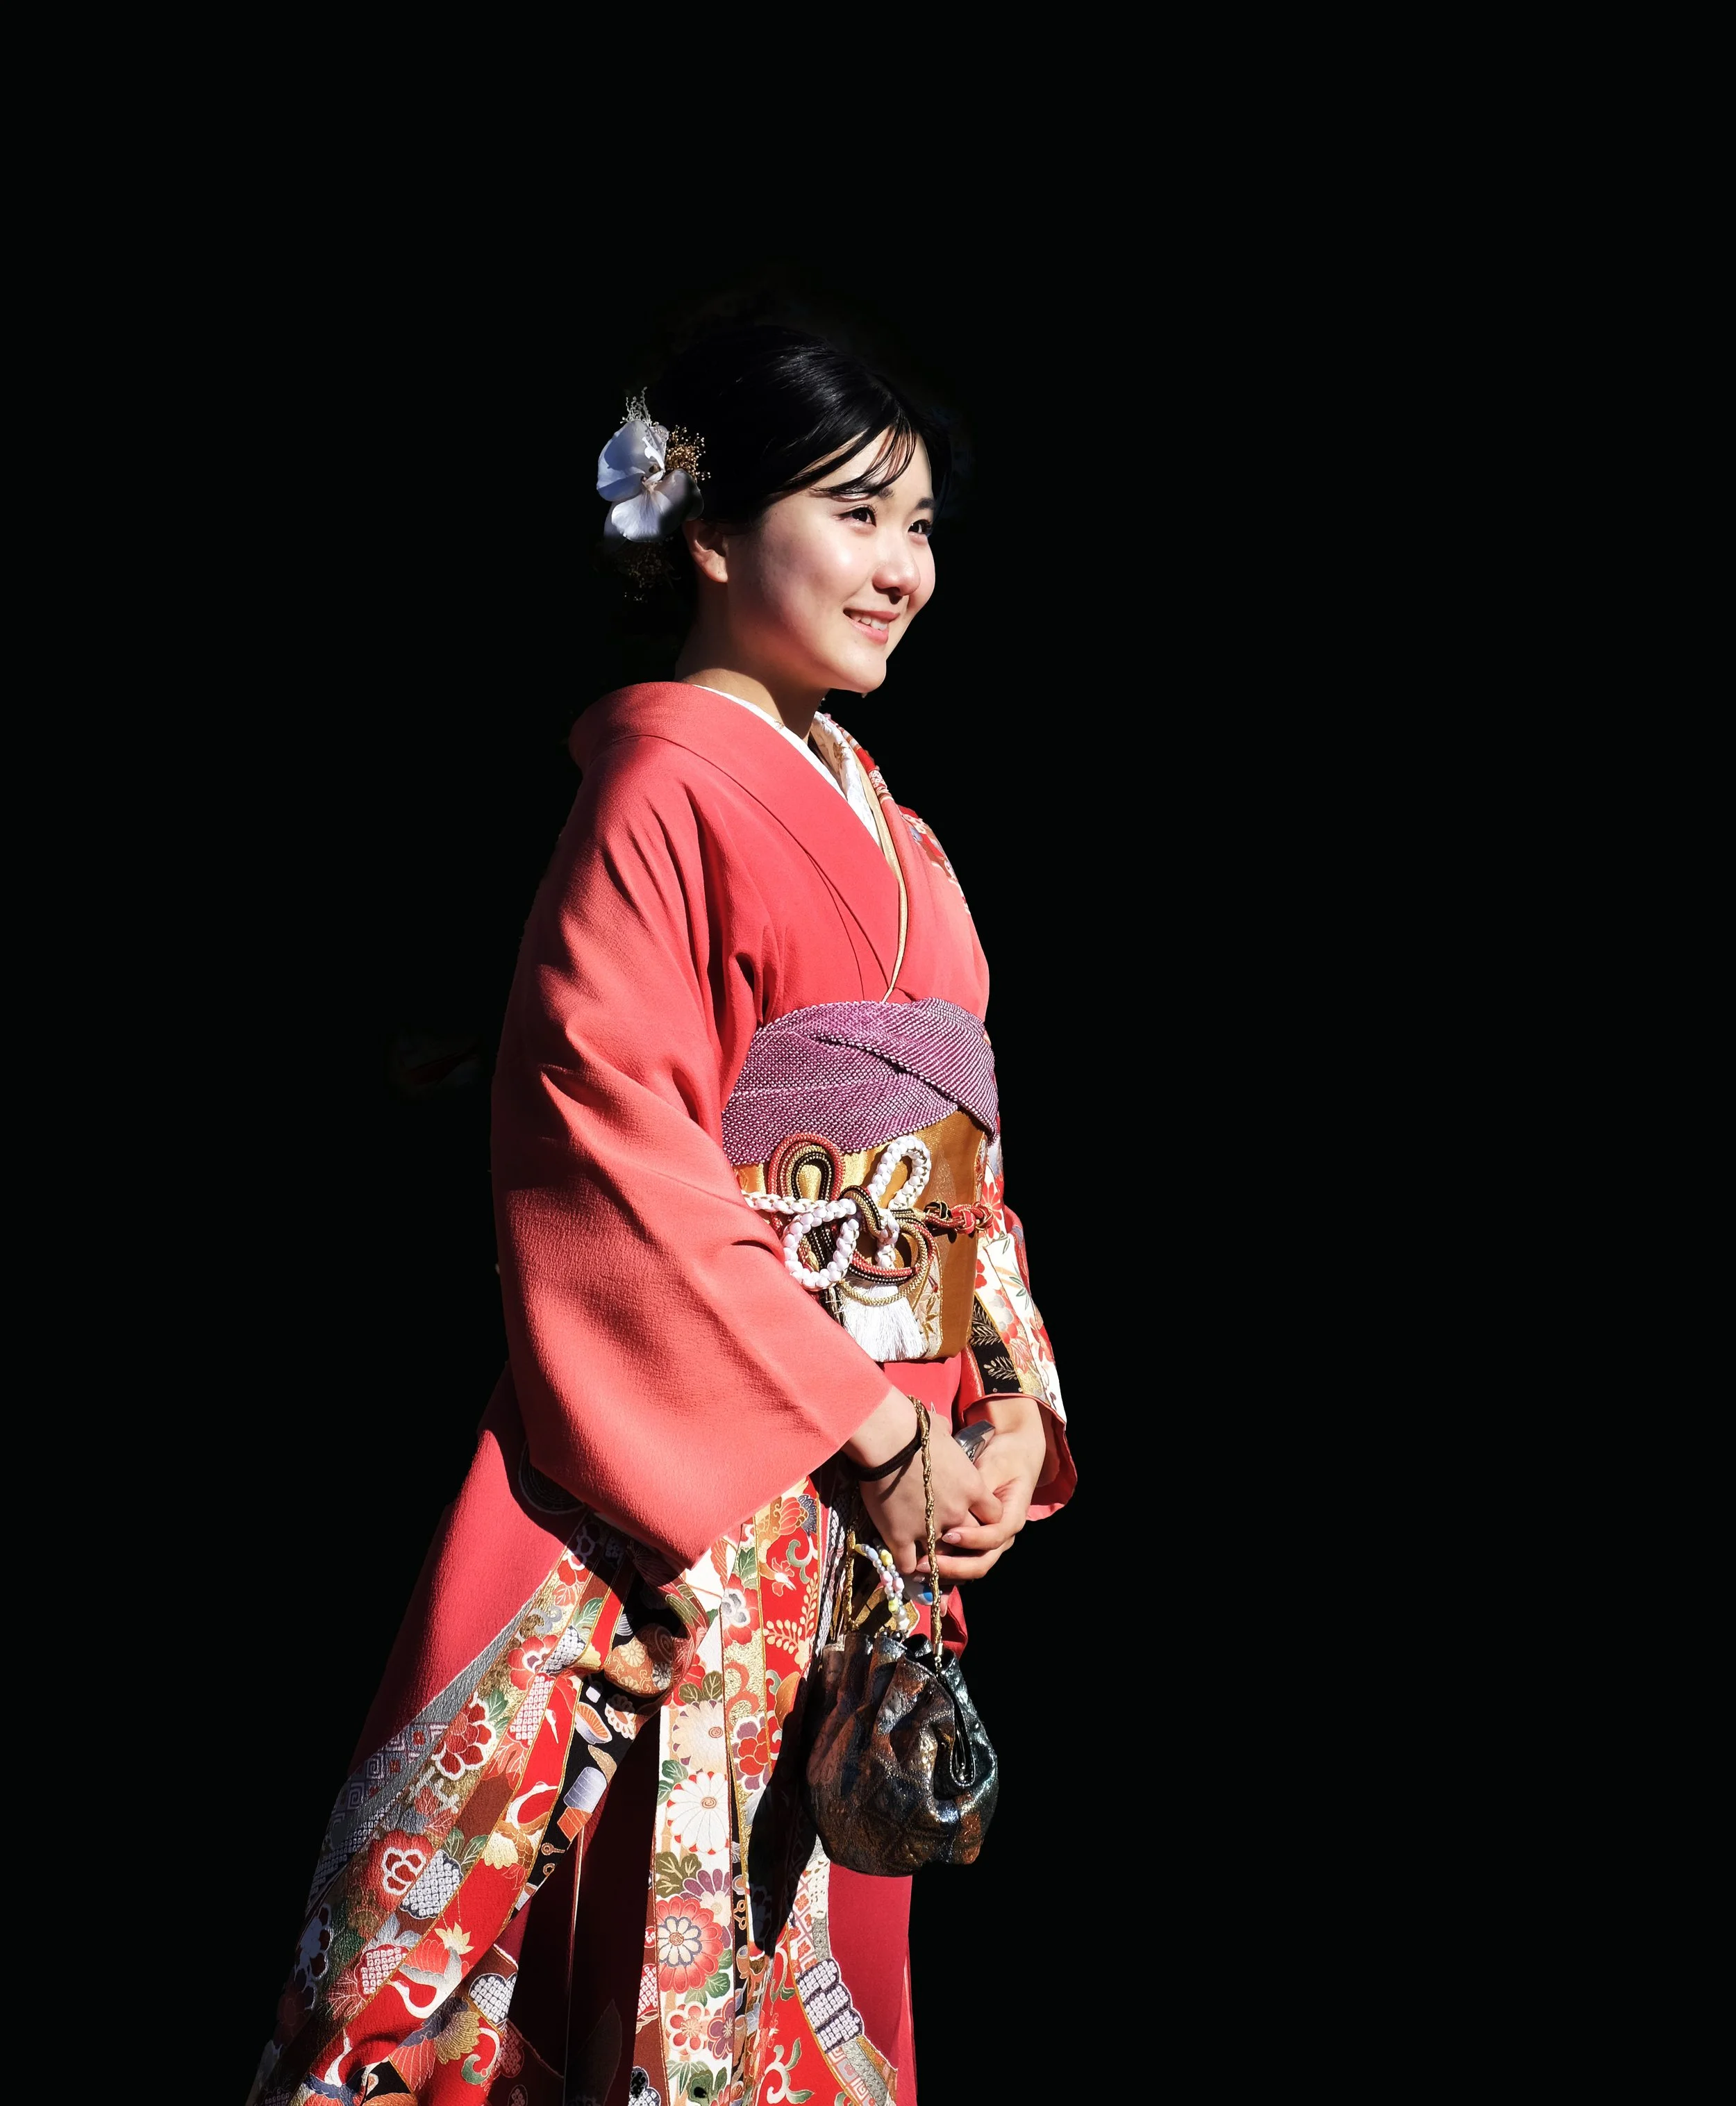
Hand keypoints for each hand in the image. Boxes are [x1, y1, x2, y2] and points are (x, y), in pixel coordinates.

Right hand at [845, 1391, 1001, 1582]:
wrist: (887, 1441)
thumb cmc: (916, 1429)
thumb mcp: (942, 1431)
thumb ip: (949, 1440)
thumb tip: (942, 1429)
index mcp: (972, 1488)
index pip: (994, 1515)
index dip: (984, 1516)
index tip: (973, 1512)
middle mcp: (957, 1512)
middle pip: (970, 1537)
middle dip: (961, 1537)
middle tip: (948, 1533)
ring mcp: (929, 1528)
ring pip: (941, 1555)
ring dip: (935, 1554)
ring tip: (927, 1555)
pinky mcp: (901, 1537)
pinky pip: (909, 1563)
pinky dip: (908, 1564)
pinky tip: (904, 1559)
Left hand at [929, 1394, 1046, 1583]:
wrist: (1014, 1455)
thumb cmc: (1004, 1459)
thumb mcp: (993, 1467)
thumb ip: (978, 1488)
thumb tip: (954, 1505)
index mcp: (1012, 1518)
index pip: (993, 1537)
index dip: (971, 1539)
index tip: (948, 1534)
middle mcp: (1003, 1536)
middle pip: (981, 1562)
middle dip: (953, 1566)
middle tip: (924, 1563)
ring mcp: (990, 1541)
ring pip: (970, 1566)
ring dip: (946, 1570)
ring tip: (918, 1568)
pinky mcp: (977, 1540)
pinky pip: (963, 1559)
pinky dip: (945, 1565)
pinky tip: (921, 1565)